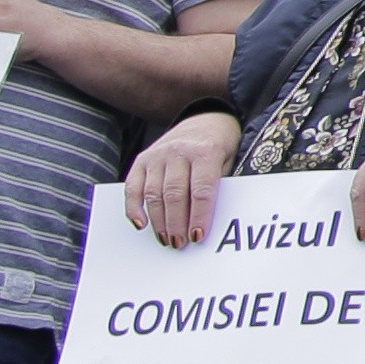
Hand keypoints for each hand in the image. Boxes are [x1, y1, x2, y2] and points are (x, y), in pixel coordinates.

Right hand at [123, 112, 240, 245]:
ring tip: (166, 240)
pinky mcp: (142, 159)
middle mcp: (178, 151)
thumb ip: (220, 185)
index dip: (199, 216)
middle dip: (176, 223)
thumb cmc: (221, 147)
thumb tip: (212, 222)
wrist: (206, 119)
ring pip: (153, 193)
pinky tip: (140, 224)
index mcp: (206, 151)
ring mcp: (157, 154)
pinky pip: (133, 186)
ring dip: (158, 221)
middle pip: (175, 194)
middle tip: (179, 244)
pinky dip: (133, 207)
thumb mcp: (231, 161)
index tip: (198, 237)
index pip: (201, 190)